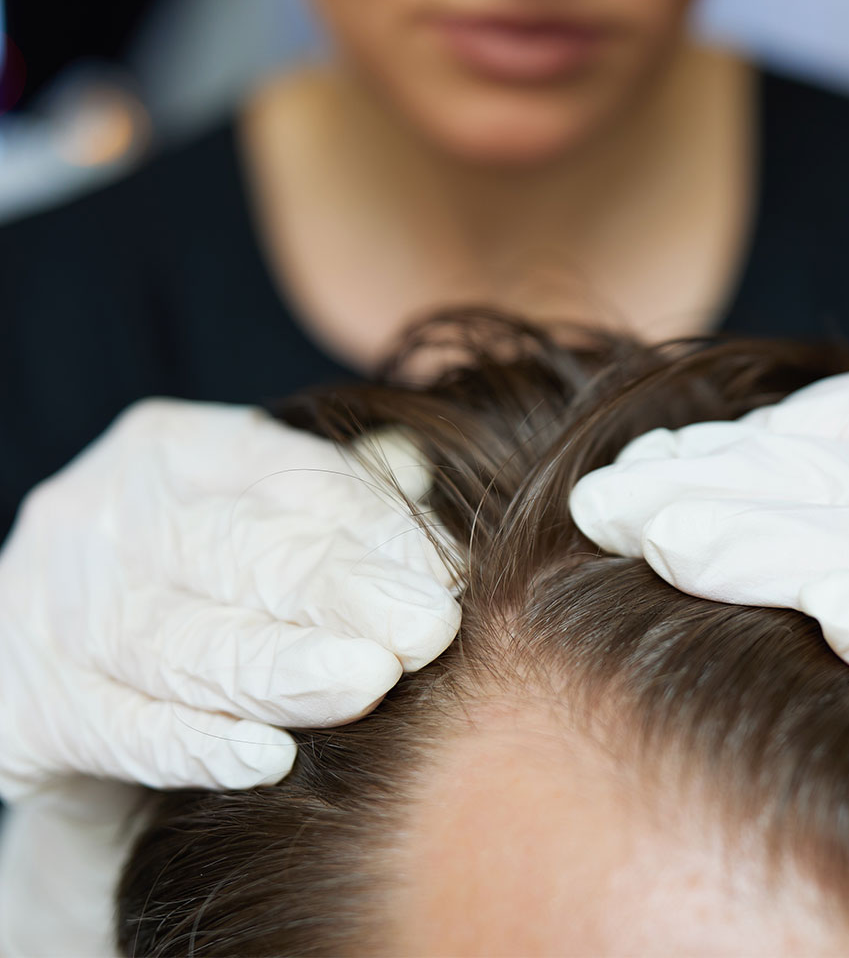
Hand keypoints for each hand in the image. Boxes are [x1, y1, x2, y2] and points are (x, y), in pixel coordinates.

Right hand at [0, 399, 458, 798]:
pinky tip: (269, 758)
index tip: (448, 576)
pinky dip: (198, 746)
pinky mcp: (26, 702)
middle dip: (345, 592)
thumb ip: (337, 491)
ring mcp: (52, 604)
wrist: (69, 666)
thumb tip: (419, 470)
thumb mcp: (257, 512)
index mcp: (173, 448)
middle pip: (241, 552)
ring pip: (185, 643)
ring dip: (286, 670)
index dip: (375, 525)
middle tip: (429, 630)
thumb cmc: (200, 579)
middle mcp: (104, 512)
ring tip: (371, 683)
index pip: (289, 476)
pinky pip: (123, 728)